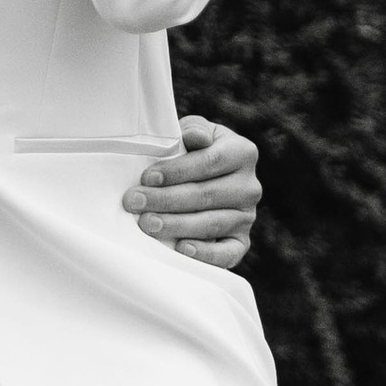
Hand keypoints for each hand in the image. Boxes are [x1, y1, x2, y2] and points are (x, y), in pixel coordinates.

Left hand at [122, 116, 261, 269]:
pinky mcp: (241, 242)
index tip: (147, 177)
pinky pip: (227, 253)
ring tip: (147, 224)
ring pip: (211, 223)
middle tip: (135, 202)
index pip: (209, 162)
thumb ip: (193, 131)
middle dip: (166, 199)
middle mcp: (249, 186)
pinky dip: (205, 254)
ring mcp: (247, 217)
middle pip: (206, 195)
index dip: (177, 171)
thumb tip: (195, 138)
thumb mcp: (193, 133)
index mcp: (242, 152)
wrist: (204, 179)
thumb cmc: (192, 152)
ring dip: (176, 225)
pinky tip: (181, 248)